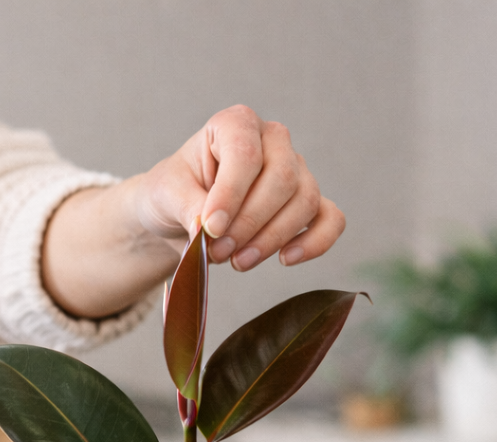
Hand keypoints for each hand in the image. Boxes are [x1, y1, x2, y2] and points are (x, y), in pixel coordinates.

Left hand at [42, 104, 344, 317]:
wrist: (179, 213)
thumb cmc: (173, 193)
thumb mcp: (165, 194)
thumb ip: (186, 206)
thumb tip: (208, 230)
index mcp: (236, 124)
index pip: (247, 152)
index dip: (231, 193)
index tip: (209, 228)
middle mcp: (273, 141)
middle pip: (282, 179)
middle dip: (248, 224)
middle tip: (216, 253)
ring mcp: (296, 170)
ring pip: (305, 201)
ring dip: (271, 239)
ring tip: (237, 262)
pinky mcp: (307, 204)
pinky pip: (330, 219)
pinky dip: (315, 242)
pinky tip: (286, 259)